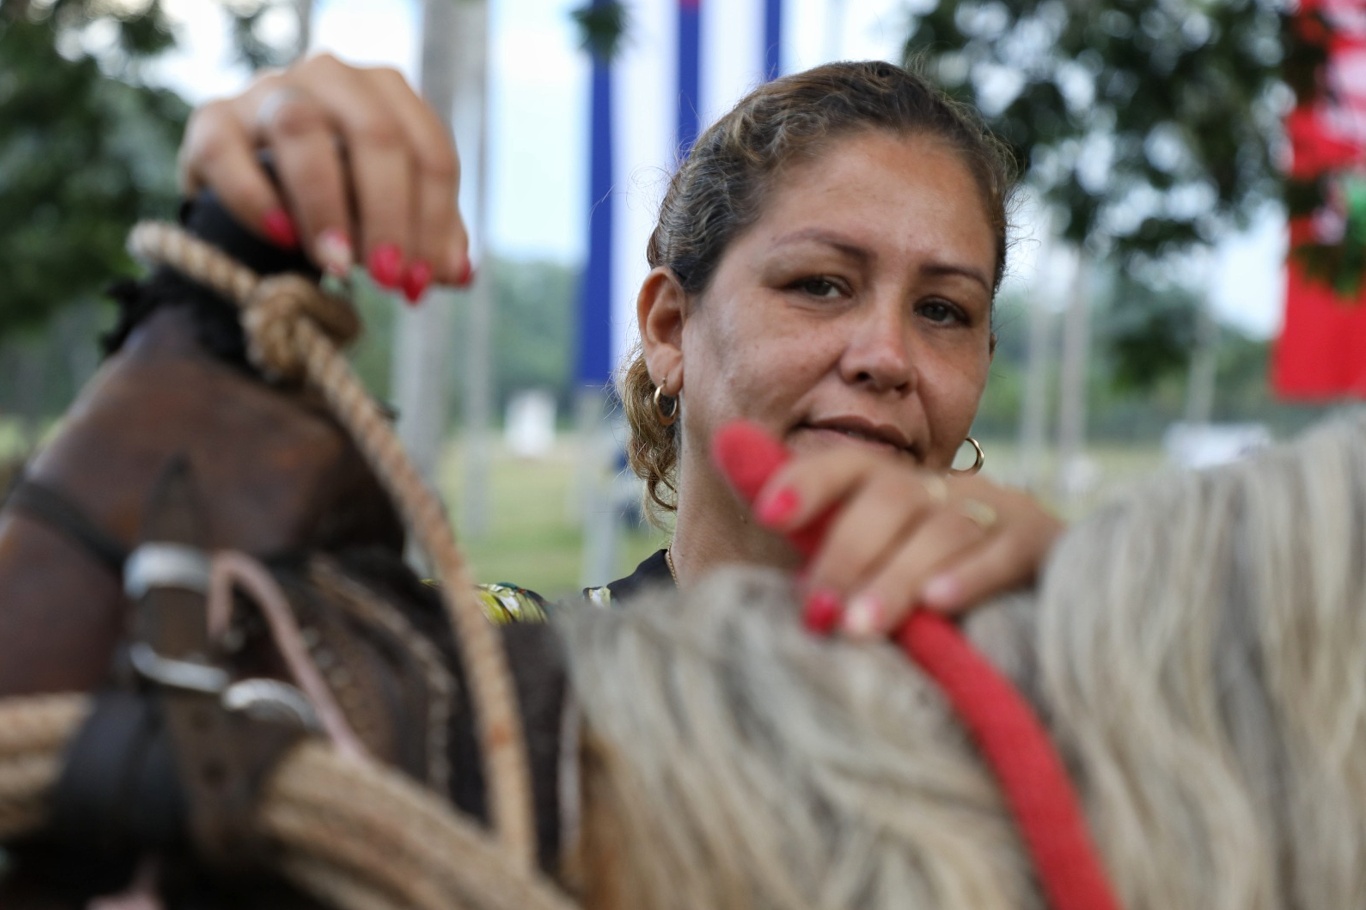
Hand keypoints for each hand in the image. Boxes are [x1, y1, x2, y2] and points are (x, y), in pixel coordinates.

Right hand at [179, 53, 468, 301]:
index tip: (425, 280)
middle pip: (374, 133)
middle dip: (388, 214)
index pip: (428, 150)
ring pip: (301, 127)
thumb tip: (460, 273)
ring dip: (326, 205)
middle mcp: (332, 78)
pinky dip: (255, 199)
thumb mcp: (392, 212)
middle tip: (386, 278)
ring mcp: (268, 91)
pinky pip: (225, 150)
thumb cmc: (343, 197)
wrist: (258, 186)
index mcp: (388, 94)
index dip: (435, 219)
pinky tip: (282, 240)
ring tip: (335, 267)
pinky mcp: (211, 119)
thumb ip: (429, 238)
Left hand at [752, 446, 1062, 636]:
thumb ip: (823, 549)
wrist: (1057, 589)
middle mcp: (943, 490)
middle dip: (847, 554)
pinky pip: (1005, 552)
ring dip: (896, 578)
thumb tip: (763, 532)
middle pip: (890, 499)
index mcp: (895, 489)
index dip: (806, 482)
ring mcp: (997, 511)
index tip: (768, 513)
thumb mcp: (879, 568)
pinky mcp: (1044, 543)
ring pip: (940, 530)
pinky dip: (970, 575)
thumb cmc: (938, 588)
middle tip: (818, 614)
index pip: (846, 468)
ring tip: (860, 627)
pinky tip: (939, 603)